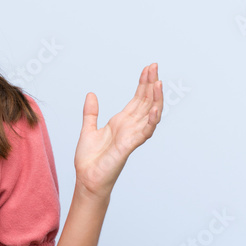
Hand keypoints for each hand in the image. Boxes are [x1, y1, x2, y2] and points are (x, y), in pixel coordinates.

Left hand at [73, 62, 162, 198]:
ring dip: (155, 99)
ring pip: (150, 115)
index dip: (143, 84)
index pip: (137, 99)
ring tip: (159, 83)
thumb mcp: (88, 129)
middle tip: (155, 66)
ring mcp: (132, 136)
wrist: (86, 179)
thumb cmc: (90, 159)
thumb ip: (91, 113)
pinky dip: (151, 121)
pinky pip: (144, 132)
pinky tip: (155, 109)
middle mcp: (130, 127)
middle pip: (146, 102)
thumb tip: (91, 94)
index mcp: (121, 122)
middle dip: (151, 84)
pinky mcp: (129, 146)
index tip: (148, 68)